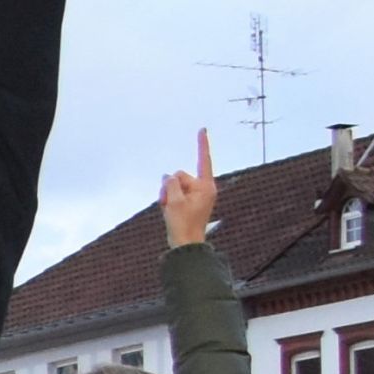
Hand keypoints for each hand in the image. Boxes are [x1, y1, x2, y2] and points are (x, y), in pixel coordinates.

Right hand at [158, 126, 217, 250]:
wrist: (185, 244)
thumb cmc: (183, 224)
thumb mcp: (174, 200)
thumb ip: (171, 183)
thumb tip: (169, 176)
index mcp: (206, 186)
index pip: (203, 160)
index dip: (202, 144)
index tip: (203, 129)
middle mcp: (204, 188)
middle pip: (181, 176)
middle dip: (171, 187)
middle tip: (169, 204)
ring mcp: (197, 195)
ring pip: (175, 185)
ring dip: (168, 195)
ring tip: (168, 209)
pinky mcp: (191, 202)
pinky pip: (176, 193)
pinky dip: (169, 199)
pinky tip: (168, 210)